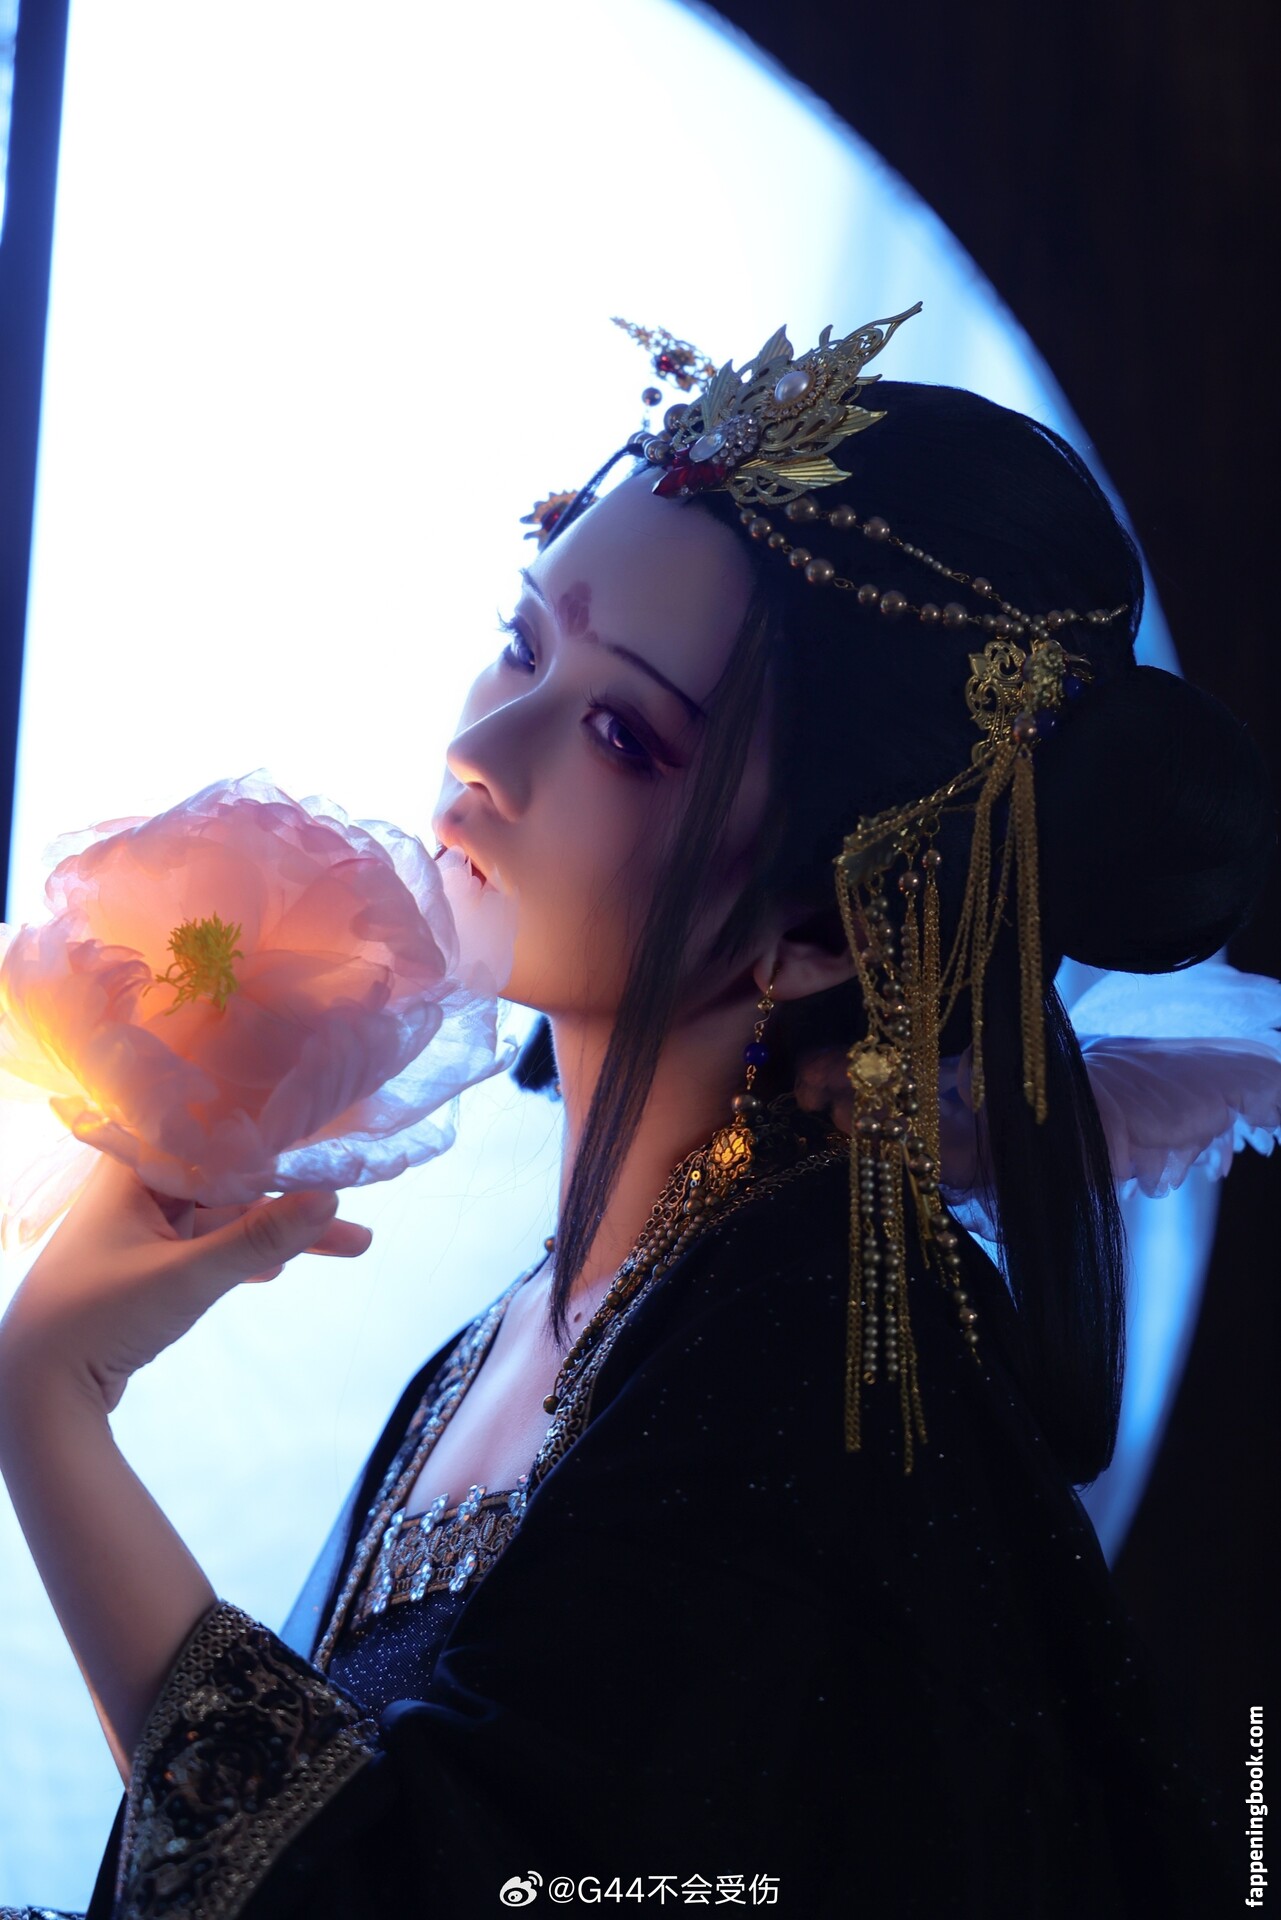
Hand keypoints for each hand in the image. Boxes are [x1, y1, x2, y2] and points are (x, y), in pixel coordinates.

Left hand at [0, 1154, 372, 1413]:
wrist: (35, 1393)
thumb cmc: (99, 1319)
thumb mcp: (186, 1277)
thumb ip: (259, 1238)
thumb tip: (332, 1199)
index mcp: (131, 1171)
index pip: (212, 1132)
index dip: (269, 1131)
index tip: (325, 1131)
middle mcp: (133, 1190)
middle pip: (228, 1178)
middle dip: (289, 1195)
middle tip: (351, 1206)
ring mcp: (137, 1230)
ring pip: (223, 1216)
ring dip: (276, 1230)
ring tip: (349, 1245)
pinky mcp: (142, 1268)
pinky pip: (206, 1246)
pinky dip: (242, 1253)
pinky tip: (278, 1268)